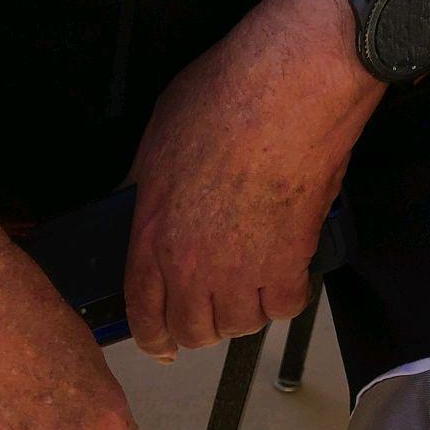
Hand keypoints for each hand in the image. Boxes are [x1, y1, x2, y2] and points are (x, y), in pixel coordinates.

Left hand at [125, 0, 382, 356]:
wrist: (294, 82)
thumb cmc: (228, 94)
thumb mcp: (158, 137)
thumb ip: (145, 185)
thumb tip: (135, 200)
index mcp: (153, 236)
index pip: (143, 314)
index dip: (151, 339)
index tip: (160, 346)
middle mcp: (192, 266)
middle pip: (192, 331)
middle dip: (199, 327)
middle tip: (211, 308)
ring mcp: (241, 270)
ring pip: (238, 326)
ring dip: (242, 313)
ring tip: (248, 286)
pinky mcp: (289, 263)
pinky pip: (283, 308)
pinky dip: (284, 298)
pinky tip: (283, 275)